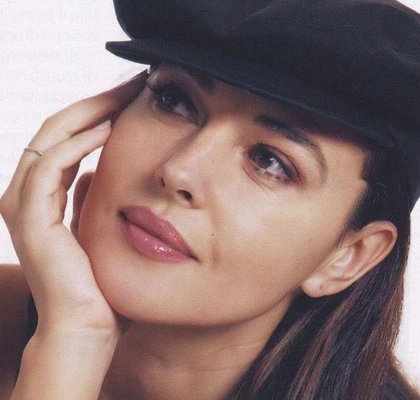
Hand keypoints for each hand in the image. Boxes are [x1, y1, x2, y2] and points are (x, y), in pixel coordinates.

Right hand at [1, 71, 147, 333]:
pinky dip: (77, 144)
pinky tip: (108, 130)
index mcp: (44, 195)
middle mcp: (28, 194)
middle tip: (133, 85)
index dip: (100, 113)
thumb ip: (88, 198)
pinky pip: (50, 166)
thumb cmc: (99, 282)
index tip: (134, 99)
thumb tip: (93, 172)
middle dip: (97, 102)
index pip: (70, 137)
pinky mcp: (31, 217)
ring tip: (125, 96)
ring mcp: (23, 203)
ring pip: (51, 137)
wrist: (87, 328)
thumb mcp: (95, 226)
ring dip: (89, 112)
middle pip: (59, 128)